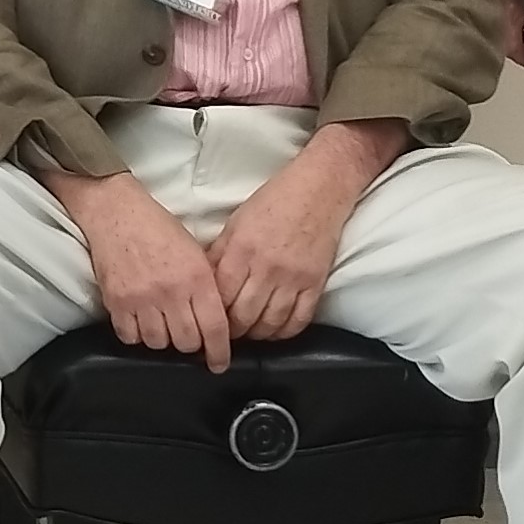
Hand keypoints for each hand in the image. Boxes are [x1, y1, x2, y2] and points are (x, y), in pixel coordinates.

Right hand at [41, 169, 231, 370]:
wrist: (116, 211)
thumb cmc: (157, 227)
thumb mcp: (195, 251)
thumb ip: (206, 286)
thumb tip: (218, 321)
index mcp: (196, 276)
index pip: (215, 328)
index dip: (220, 353)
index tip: (219, 363)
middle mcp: (170, 291)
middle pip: (187, 342)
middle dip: (190, 344)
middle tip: (187, 336)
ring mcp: (141, 298)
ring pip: (158, 343)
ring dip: (163, 339)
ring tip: (161, 323)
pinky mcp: (116, 302)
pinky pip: (130, 337)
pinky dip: (137, 334)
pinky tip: (140, 320)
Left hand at [207, 121, 397, 340]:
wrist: (319, 188)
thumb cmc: (275, 201)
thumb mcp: (237, 222)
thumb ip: (219, 253)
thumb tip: (203, 281)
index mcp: (242, 250)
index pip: (220, 297)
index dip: (212, 315)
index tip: (209, 320)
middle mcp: (266, 267)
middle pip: (243, 317)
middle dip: (232, 330)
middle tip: (227, 333)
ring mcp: (293, 278)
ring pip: (270, 324)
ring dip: (256, 334)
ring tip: (249, 332)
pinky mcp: (315, 283)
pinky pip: (299, 320)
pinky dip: (284, 332)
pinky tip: (275, 330)